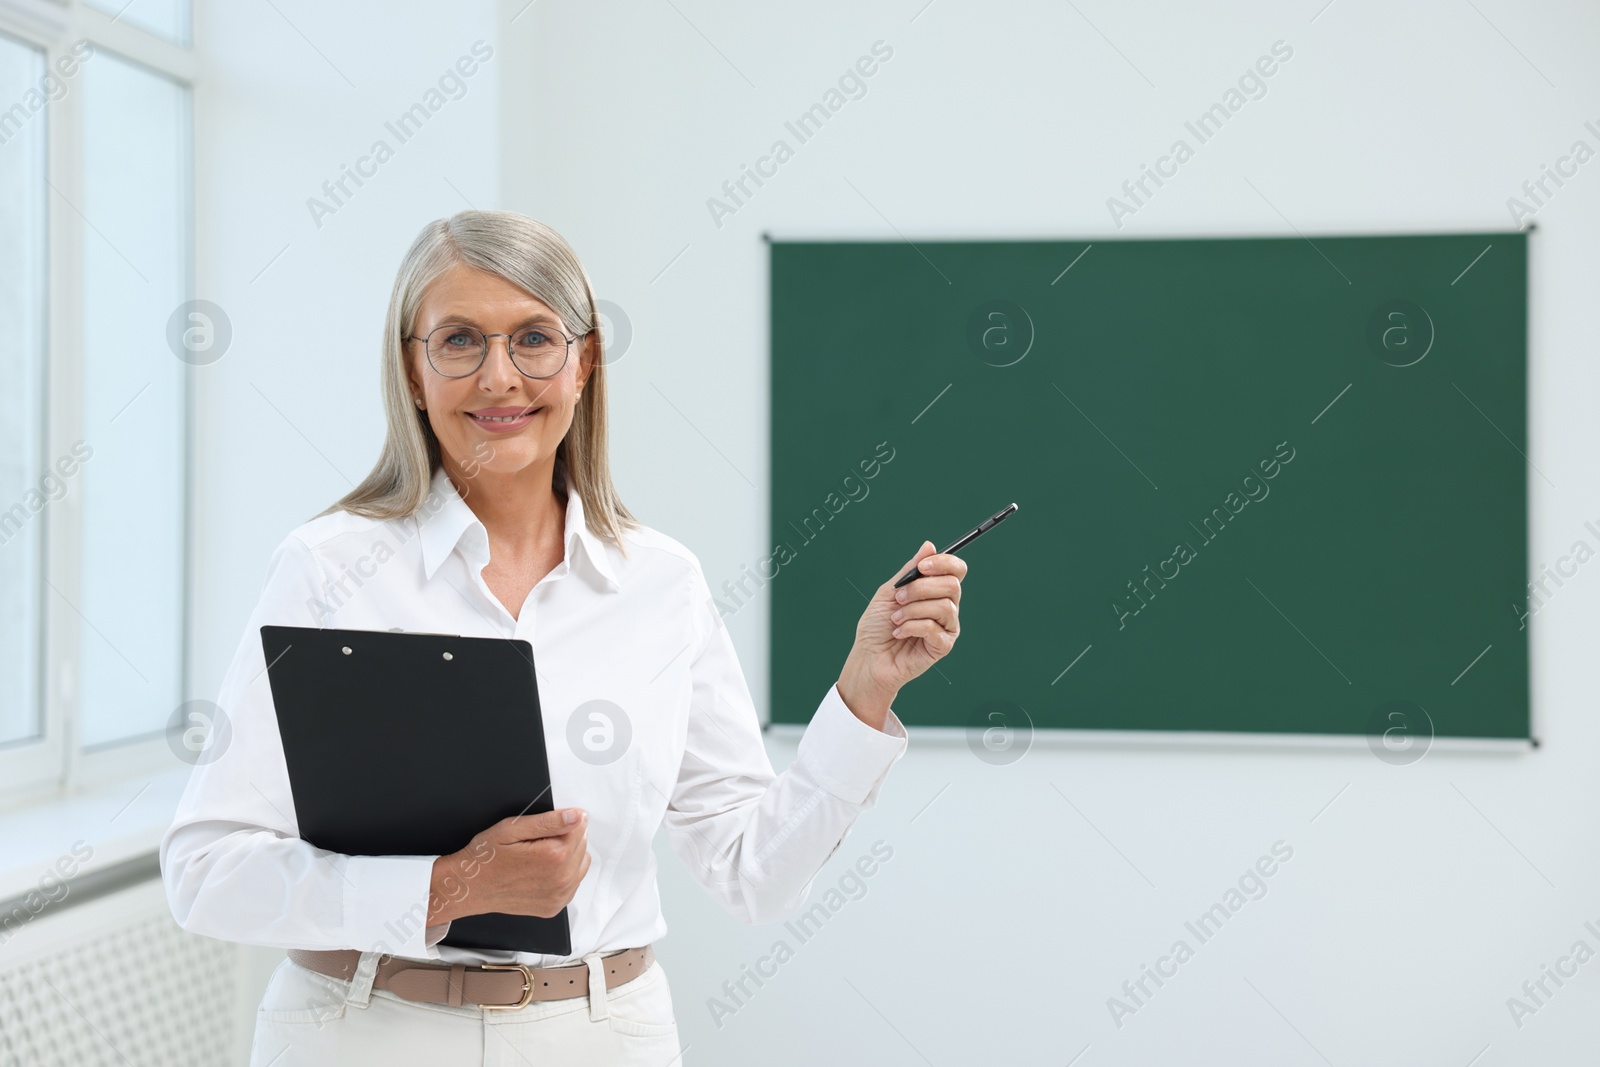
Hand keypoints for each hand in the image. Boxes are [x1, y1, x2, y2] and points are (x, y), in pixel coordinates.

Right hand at [428, 808, 589, 924]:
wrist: (470, 887)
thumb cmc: (487, 857)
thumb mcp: (512, 828)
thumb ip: (549, 821)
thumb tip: (577, 815)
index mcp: (554, 856)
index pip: (579, 825)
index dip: (563, 820)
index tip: (544, 826)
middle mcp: (561, 879)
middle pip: (583, 844)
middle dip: (566, 837)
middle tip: (537, 841)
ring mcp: (559, 896)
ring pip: (582, 863)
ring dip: (569, 856)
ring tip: (541, 855)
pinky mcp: (554, 906)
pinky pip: (573, 883)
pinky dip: (563, 874)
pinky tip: (541, 871)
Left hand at [837, 541, 965, 727]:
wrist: (868, 657)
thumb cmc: (877, 626)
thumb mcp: (889, 591)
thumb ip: (910, 570)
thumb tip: (929, 545)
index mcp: (935, 591)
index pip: (956, 570)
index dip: (944, 563)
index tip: (921, 567)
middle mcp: (946, 607)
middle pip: (953, 585)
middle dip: (921, 588)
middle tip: (899, 598)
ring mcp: (946, 627)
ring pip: (944, 606)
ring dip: (913, 609)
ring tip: (896, 619)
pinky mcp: (942, 646)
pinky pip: (934, 628)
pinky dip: (911, 627)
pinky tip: (899, 632)